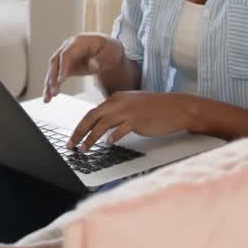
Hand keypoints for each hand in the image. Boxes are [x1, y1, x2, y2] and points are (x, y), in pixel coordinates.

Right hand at [43, 34, 123, 101]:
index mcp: (78, 42)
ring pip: (53, 70)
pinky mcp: (65, 66)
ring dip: (49, 84)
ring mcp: (64, 56)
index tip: (61, 80)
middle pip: (55, 62)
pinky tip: (48, 97)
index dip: (63, 67)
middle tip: (53, 92)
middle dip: (52, 77)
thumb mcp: (111, 52)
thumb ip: (102, 59)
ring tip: (47, 98)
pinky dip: (52, 86)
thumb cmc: (110, 50)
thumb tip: (92, 64)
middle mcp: (67, 47)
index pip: (67, 54)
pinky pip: (56, 76)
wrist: (108, 50)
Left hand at [66, 92, 195, 150]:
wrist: (177, 107)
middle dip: (79, 132)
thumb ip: (115, 113)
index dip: (80, 126)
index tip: (72, 138)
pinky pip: (121, 129)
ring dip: (91, 138)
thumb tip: (100, 127)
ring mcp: (128, 110)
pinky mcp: (138, 119)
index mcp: (116, 98)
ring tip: (84, 149)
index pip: (92, 112)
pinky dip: (113, 137)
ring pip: (102, 124)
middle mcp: (119, 102)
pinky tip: (108, 144)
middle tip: (71, 146)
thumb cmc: (155, 109)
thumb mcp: (131, 106)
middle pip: (92, 117)